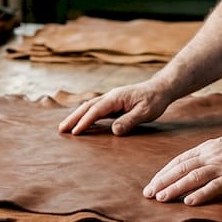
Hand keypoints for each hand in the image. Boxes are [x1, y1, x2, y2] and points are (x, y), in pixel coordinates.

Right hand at [57, 81, 172, 135]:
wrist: (160, 89)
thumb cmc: (154, 100)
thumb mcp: (145, 112)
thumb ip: (130, 120)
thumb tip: (114, 131)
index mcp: (116, 98)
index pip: (97, 110)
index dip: (85, 121)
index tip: (75, 132)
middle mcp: (110, 96)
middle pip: (87, 107)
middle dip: (73, 118)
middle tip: (61, 130)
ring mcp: (111, 99)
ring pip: (89, 107)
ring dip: (77, 117)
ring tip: (65, 128)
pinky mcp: (113, 104)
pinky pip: (96, 110)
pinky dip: (86, 116)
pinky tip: (81, 124)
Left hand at [143, 126, 221, 205]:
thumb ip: (211, 157)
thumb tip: (198, 170)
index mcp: (207, 148)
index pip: (179, 160)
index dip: (164, 172)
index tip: (152, 182)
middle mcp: (210, 156)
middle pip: (181, 168)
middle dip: (162, 181)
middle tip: (148, 193)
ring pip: (192, 177)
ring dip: (175, 188)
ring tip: (161, 198)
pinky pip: (215, 186)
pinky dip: (201, 194)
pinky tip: (188, 201)